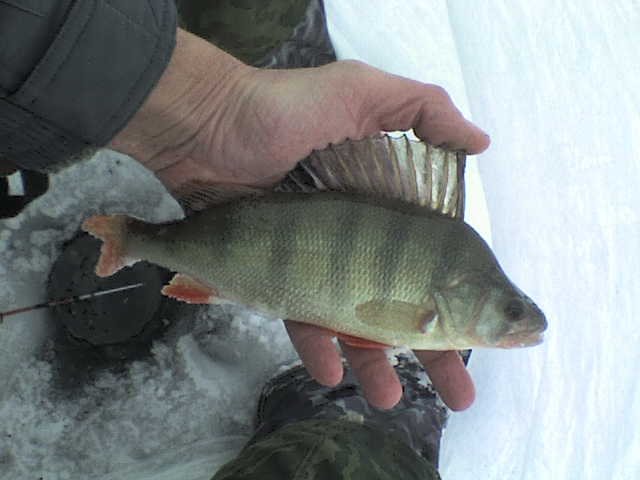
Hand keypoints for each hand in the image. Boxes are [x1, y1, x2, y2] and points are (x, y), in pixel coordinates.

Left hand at [109, 28, 486, 409]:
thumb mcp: (360, 92)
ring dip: (374, 364)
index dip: (459, 299)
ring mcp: (319, 261)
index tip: (485, 337)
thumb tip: (482, 144)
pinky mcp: (278, 274)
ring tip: (389, 398)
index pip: (431, 262)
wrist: (204, 129)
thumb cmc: (285, 112)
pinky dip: (315, 347)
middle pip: (404, 303)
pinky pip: (300, 318)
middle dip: (432, 351)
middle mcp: (359, 239)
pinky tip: (330, 370)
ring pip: (355, 323)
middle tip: (459, 394)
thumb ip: (423, 109)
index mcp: (388, 207)